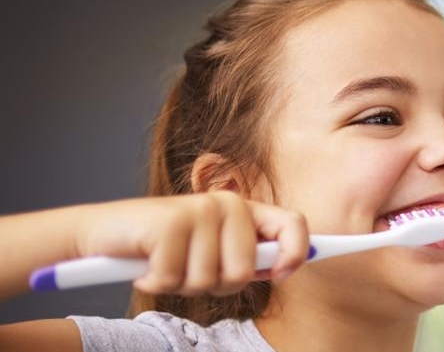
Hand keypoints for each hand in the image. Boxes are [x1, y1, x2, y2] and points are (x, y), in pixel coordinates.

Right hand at [74, 192, 308, 296]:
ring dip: (181, 285)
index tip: (283, 273)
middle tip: (188, 270)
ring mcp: (200, 210)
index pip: (292, 223)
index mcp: (244, 211)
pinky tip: (145, 265)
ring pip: (209, 280)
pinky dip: (155, 282)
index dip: (297, 252)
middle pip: (245, 271)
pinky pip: (174, 279)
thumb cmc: (161, 248)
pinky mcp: (171, 222)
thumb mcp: (212, 253)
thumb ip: (247, 256)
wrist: (101, 236)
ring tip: (165, 264)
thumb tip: (286, 265)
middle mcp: (227, 203)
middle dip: (215, 285)